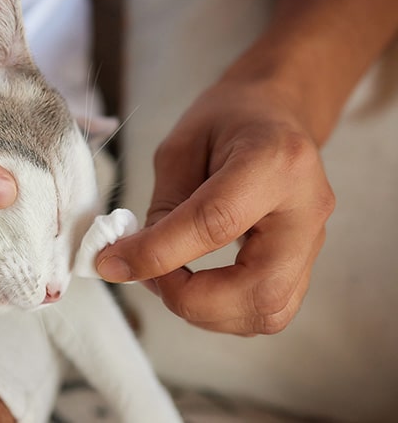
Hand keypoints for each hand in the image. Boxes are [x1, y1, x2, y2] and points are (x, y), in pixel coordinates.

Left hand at [96, 77, 334, 334]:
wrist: (276, 113)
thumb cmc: (228, 120)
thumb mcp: (180, 147)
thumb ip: (163, 207)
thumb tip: (132, 260)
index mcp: (274, 163)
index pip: (214, 224)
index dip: (156, 252)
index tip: (111, 262)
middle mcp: (306, 209)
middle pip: (258, 288)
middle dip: (191, 299)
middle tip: (149, 276)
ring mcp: (314, 241)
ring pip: (268, 312)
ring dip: (206, 312)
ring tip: (169, 279)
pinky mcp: (306, 263)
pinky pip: (269, 310)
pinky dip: (223, 311)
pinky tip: (195, 285)